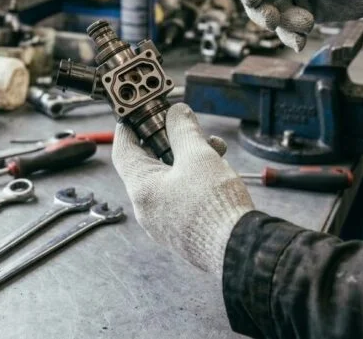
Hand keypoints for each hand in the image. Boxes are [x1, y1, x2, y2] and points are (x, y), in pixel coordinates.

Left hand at [112, 103, 254, 276]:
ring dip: (187, 160)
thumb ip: (183, 130)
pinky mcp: (182, 232)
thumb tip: (176, 113)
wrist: (239, 249)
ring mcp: (164, 223)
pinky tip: (216, 172)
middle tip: (185, 126)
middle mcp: (147, 208)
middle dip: (170, 141)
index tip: (136, 114)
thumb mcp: (198, 155)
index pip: (123, 150)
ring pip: (169, 180)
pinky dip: (194, 180)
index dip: (128, 128)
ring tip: (213, 149)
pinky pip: (181, 197)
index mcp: (142, 188)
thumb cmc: (214, 205)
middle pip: (149, 164)